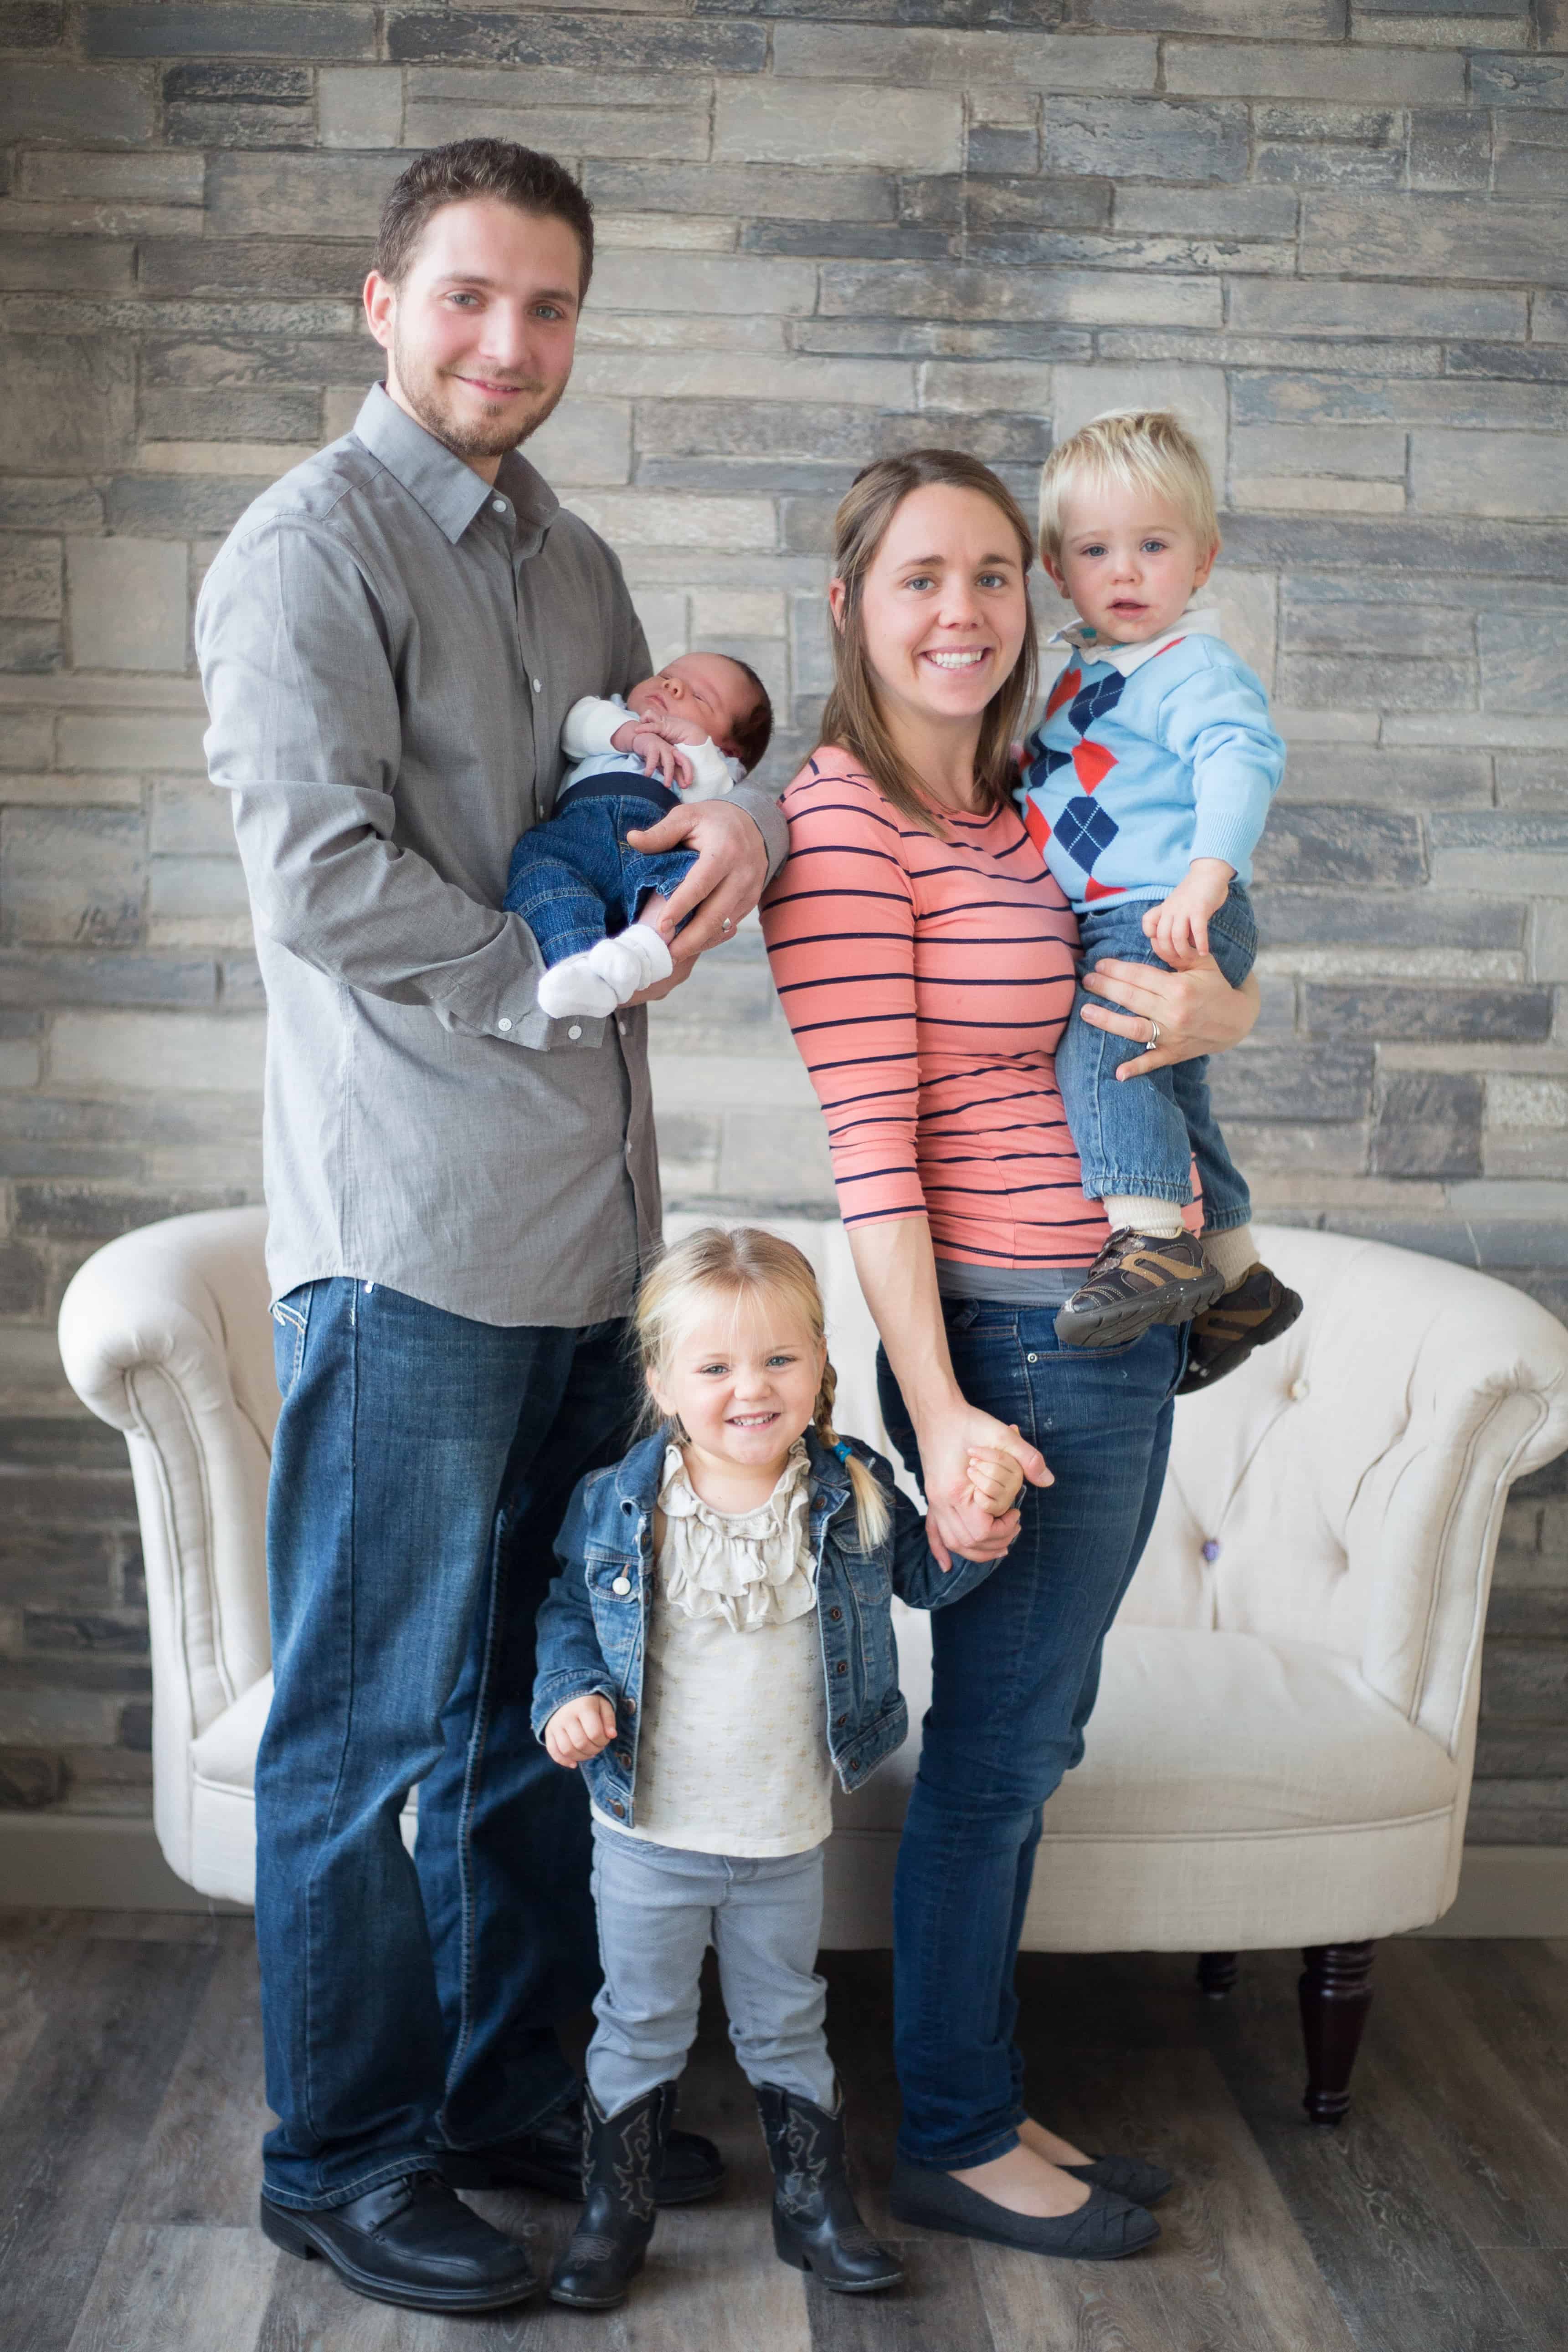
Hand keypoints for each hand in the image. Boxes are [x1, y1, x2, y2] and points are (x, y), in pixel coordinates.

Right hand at [543, 1693, 616, 1768]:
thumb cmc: (590, 1704)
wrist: (567, 1697)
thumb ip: (609, 1720)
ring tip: (589, 1752)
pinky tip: (574, 1764)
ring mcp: (555, 1725)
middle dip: (594, 1750)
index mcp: (583, 1707)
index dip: (603, 1741)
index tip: (605, 1739)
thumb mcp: (604, 1706)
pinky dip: (564, 1761)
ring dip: (581, 1757)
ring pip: (567, 1750)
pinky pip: (553, 1751)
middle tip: (598, 1746)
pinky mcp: (548, 1732)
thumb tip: (612, 1735)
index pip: (595, 1733)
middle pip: (581, 1743)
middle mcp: (566, 1716)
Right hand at [625, 726, 692, 791]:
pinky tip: (648, 776)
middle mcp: (671, 750)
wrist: (639, 738)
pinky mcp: (652, 746)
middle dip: (685, 773)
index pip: (685, 764)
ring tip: (666, 785)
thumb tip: (678, 786)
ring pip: (669, 762)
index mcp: (675, 754)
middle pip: (683, 761)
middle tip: (684, 787)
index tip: (687, 785)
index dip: (688, 774)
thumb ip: (669, 772)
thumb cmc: (652, 753)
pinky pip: (653, 759)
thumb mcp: (661, 764)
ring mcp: (662, 747)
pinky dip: (650, 768)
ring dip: (669, 774)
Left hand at [625, 799, 769, 962]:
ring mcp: (749, 892)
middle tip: (665, 956)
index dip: (681, 907)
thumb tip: (632, 839)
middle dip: (690, 940)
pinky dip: (709, 939)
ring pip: (723, 927)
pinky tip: (690, 945)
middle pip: (715, 916)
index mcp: (724, 851)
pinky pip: (729, 927)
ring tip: (672, 956)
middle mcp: (741, 875)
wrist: (757, 826)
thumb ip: (662, 832)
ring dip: (698, 944)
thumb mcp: (688, 816)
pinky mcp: (750, 903)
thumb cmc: (715, 821)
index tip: (661, 927)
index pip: (701, 884)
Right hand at [916, 1401, 1050, 1570]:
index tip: (1017, 1513)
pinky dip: (940, 1550)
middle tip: (1014, 1526)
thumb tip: (1047, 1480)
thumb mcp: (1001, 1435)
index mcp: (956, 1490)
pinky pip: (933, 1532)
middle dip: (995, 1542)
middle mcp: (941, 1501)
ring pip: (953, 1543)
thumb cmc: (967, 1423)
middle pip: (968, 1543)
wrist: (937, 1412)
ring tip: (998, 1545)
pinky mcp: (933, 1498)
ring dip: (975, 1551)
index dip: (1004, 1529)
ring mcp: (934, 1501)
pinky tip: (946, 1565)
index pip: (981, 1531)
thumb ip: (1026, 1457)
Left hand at [1080, 956, 1259, 1081]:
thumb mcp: (1202, 964)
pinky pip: (1153, 1062)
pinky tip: (1117, 1073)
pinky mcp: (1174, 1053)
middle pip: (1132, 998)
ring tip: (1085, 1011)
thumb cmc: (1215, 987)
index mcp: (1179, 988)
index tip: (1100, 964)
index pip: (1140, 976)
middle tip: (1086, 981)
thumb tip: (1151, 938)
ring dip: (1107, 1021)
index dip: (1117, 969)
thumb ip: (1176, 952)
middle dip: (1105, 988)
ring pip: (1134, 1028)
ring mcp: (1173, 1035)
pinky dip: (1135, 1068)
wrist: (1238, 1021)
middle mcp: (1174, 1012)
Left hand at [1141, 859, 1232, 967]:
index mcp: (1164, 908)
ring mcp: (1184, 908)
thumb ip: (1174, 919)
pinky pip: (1197, 930)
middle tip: (1181, 961)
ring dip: (1184, 952)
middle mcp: (1170, 909)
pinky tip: (1204, 951)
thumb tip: (1181, 942)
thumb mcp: (1177, 904)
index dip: (1153, 939)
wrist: (1209, 871)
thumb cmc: (1195, 892)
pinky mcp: (1199, 908)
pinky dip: (1200, 944)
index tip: (1167, 948)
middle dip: (1171, 954)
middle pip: (1162, 937)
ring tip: (1192, 957)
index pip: (1148, 924)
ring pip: (1177, 937)